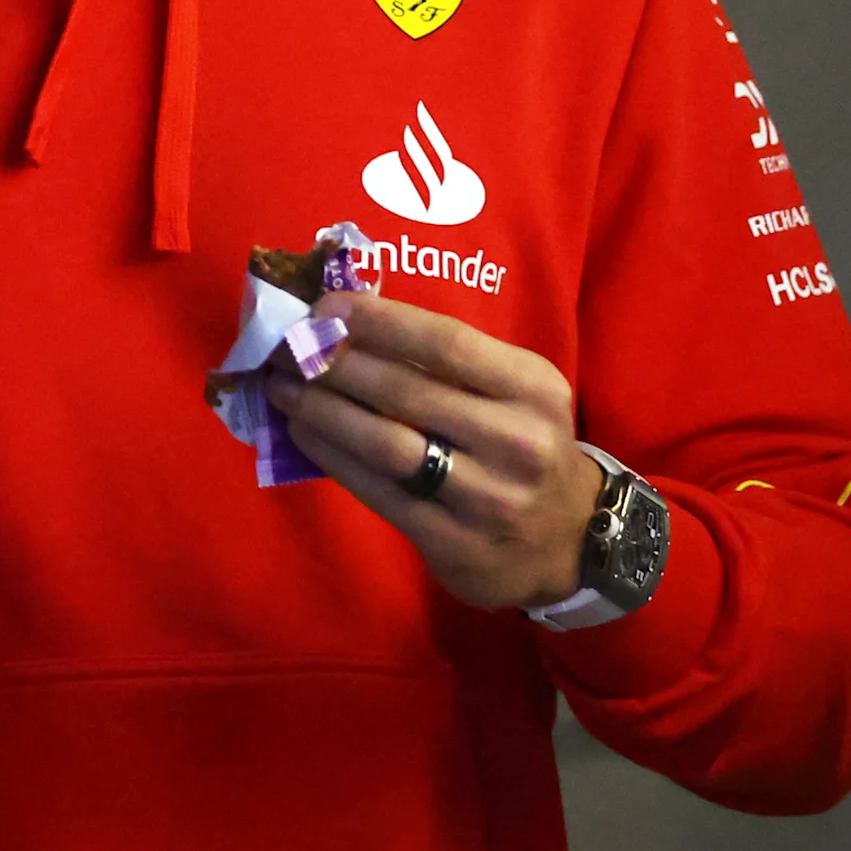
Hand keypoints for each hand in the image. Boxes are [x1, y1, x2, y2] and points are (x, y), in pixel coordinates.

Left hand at [265, 290, 599, 612]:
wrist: (569, 542)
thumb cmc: (522, 444)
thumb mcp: (514, 391)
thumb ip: (447, 359)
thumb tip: (347, 316)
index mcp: (532, 389)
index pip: (445, 343)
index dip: (377, 322)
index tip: (324, 308)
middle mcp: (517, 441)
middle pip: (404, 390)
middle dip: (331, 362)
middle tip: (284, 346)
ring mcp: (486, 497)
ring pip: (383, 443)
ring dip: (320, 409)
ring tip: (282, 387)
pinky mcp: (453, 542)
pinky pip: (376, 490)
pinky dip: (330, 455)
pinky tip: (303, 432)